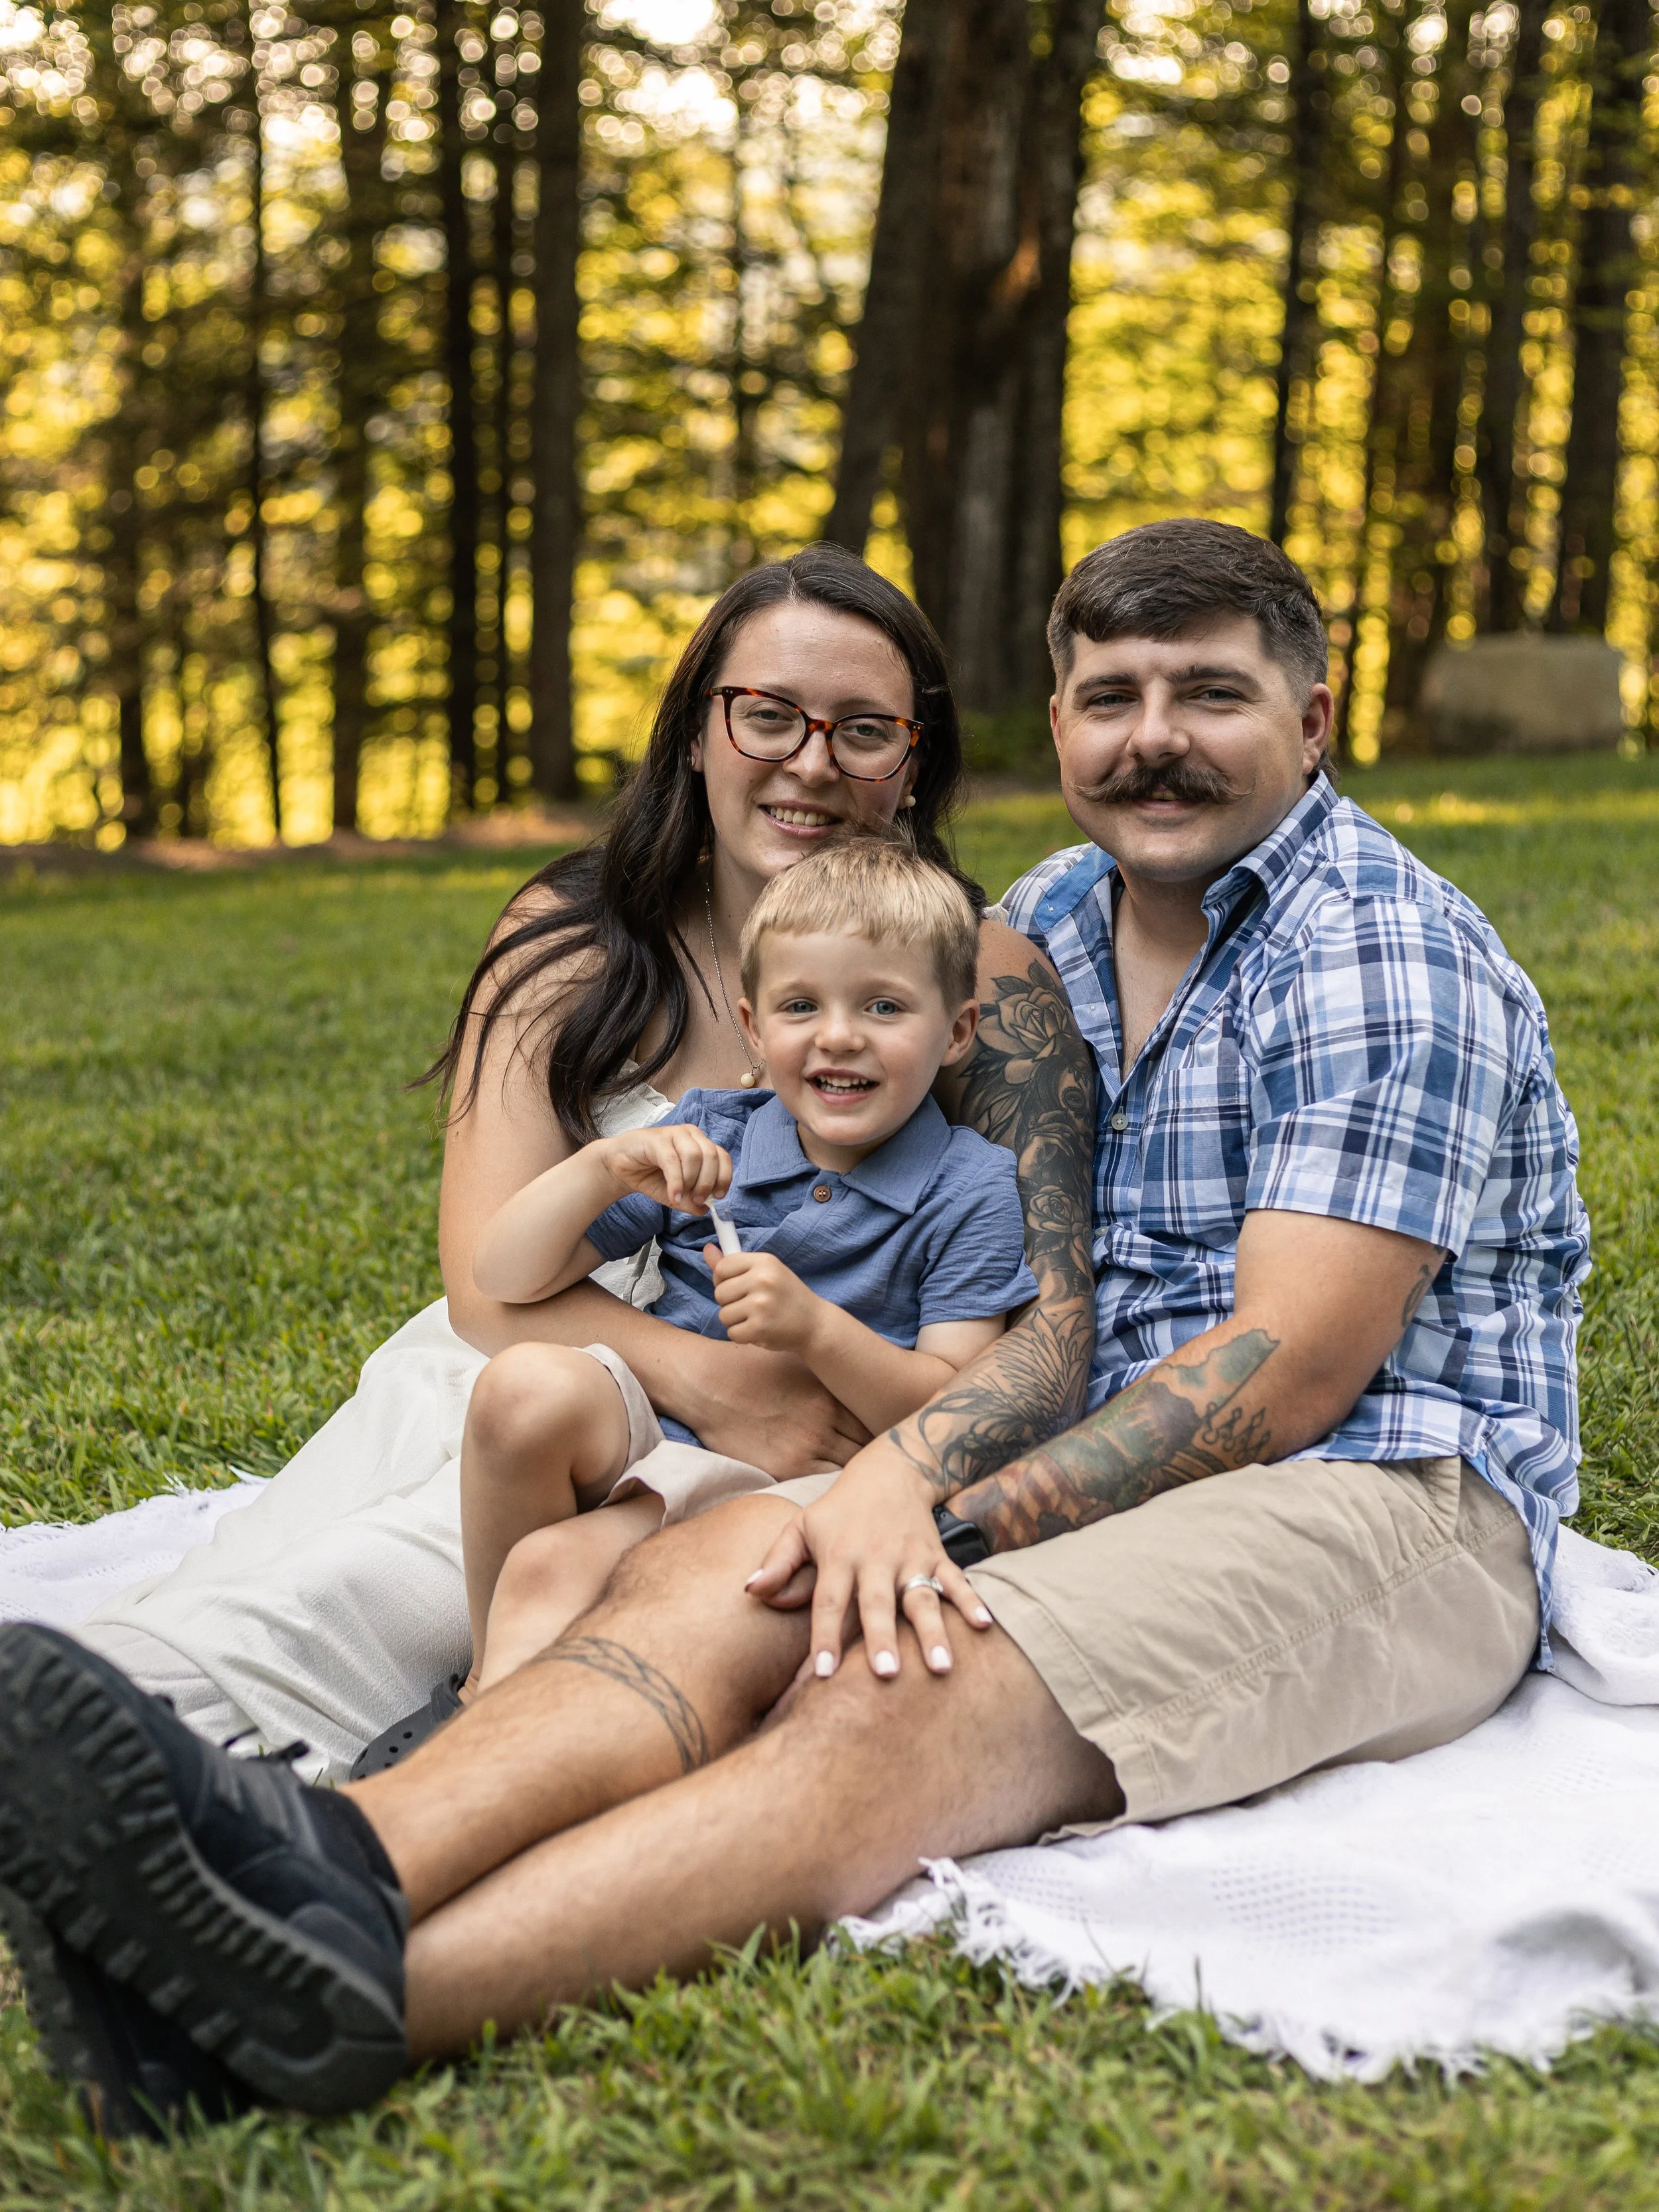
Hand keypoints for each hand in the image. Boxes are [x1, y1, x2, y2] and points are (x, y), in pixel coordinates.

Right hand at [600, 1125, 731, 1214]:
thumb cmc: (650, 1176)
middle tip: (698, 1200)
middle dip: (708, 1182)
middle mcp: (691, 1136)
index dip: (724, 1177)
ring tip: (680, 1197)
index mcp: (700, 1145)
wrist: (619, 1167)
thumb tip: (706, 1210)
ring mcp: (674, 1134)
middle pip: (712, 1156)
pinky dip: (676, 1181)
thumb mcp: (675, 1195)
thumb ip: (691, 1202)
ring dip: (691, 1181)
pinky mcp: (657, 1139)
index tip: (718, 1197)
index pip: (722, 1157)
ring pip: (695, 1156)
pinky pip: (672, 1160)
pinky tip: (672, 1195)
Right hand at [670, 1338, 869, 1475]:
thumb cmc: (754, 1371)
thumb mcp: (802, 1370)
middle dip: (870, 1462)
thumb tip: (856, 1399)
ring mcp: (803, 1451)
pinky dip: (825, 1488)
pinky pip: (816, 1486)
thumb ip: (831, 1390)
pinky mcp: (781, 1471)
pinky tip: (827, 1488)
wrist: (710, 1384)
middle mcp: (823, 1427)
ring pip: (843, 1474)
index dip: (878, 1439)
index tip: (881, 1446)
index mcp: (830, 1401)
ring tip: (854, 1484)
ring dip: (850, 1479)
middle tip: (873, 1471)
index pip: (872, 1429)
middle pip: (863, 1455)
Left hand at [705, 1247, 820, 1352]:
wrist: (815, 1323)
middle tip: (752, 1305)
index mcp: (764, 1261)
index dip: (723, 1280)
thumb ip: (735, 1264)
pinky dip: (743, 1335)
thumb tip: (707, 1250)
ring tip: (757, 1318)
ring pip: (724, 1315)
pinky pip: (732, 1333)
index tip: (737, 1287)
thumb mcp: (766, 1272)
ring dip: (736, 1321)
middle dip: (730, 1303)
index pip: (722, 1268)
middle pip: (720, 1293)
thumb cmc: (787, 1296)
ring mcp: (761, 1304)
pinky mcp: (760, 1327)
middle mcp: (762, 1279)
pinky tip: (759, 1330)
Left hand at [744, 1435, 994, 1680]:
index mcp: (839, 1555)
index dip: (826, 1635)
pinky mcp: (937, 1556)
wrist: (890, 1472)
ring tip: (942, 1666)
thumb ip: (777, 1561)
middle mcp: (876, 1558)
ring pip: (922, 1598)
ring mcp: (911, 1558)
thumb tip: (750, 1591)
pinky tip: (985, 1626)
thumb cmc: (837, 1512)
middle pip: (878, 1603)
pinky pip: (956, 1580)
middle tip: (885, 1675)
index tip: (823, 1673)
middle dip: (882, 1639)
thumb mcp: (801, 1527)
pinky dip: (971, 1601)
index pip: (830, 1600)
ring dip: (932, 1631)